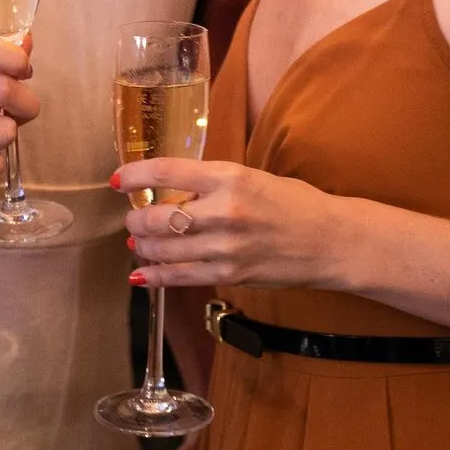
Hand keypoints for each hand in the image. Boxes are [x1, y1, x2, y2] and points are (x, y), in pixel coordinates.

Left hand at [119, 159, 351, 288]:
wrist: (330, 241)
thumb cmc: (294, 204)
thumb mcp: (252, 178)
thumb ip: (211, 185)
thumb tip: (170, 194)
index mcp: (230, 177)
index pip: (166, 172)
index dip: (134, 175)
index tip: (118, 179)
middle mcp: (224, 211)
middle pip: (157, 216)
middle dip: (135, 219)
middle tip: (132, 218)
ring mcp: (225, 248)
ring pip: (163, 250)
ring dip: (142, 247)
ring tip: (138, 243)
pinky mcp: (229, 275)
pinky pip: (180, 278)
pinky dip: (155, 277)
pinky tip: (141, 274)